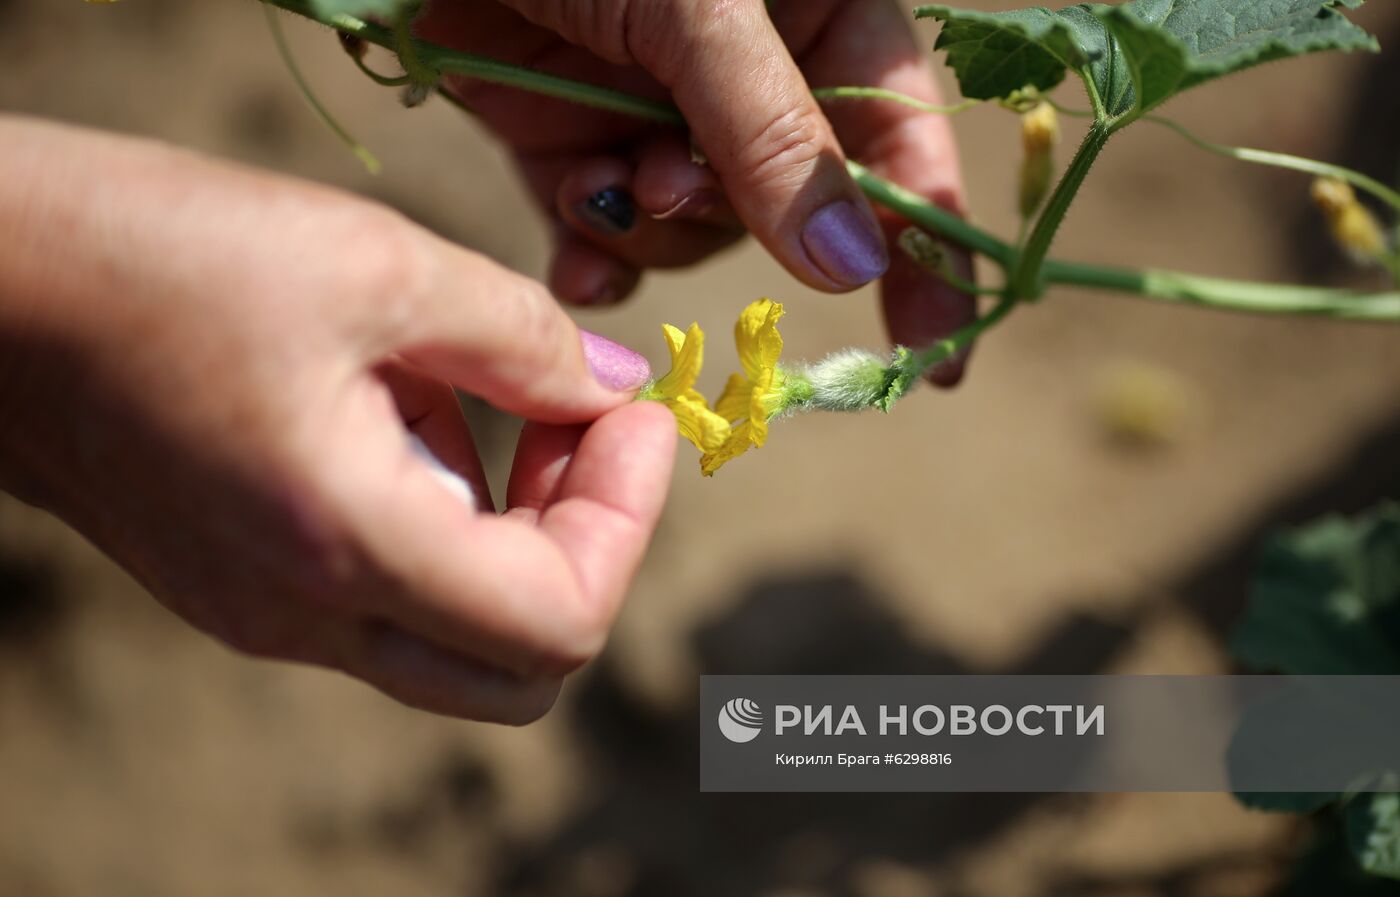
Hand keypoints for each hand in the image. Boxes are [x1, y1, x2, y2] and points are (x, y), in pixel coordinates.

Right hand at [0, 116, 675, 722]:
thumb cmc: (154, 252)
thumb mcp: (375, 263)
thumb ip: (523, 339)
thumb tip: (617, 386)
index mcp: (345, 546)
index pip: (560, 622)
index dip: (630, 516)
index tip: (633, 411)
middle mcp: (306, 616)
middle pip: (521, 667)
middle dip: (586, 543)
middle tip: (580, 420)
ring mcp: (269, 614)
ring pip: (457, 631)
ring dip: (516, 524)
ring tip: (486, 385)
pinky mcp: (246, 584)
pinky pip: (387, 588)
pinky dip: (443, 514)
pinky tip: (409, 399)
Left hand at [418, 0, 975, 383]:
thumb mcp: (701, 7)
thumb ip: (774, 132)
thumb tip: (855, 264)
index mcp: (818, 17)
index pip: (897, 141)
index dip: (926, 247)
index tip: (938, 346)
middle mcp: (747, 79)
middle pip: (786, 209)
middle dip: (732, 216)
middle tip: (669, 180)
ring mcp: (657, 119)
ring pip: (694, 236)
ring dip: (649, 226)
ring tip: (602, 173)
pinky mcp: (573, 149)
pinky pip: (609, 243)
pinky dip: (592, 257)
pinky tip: (571, 246)